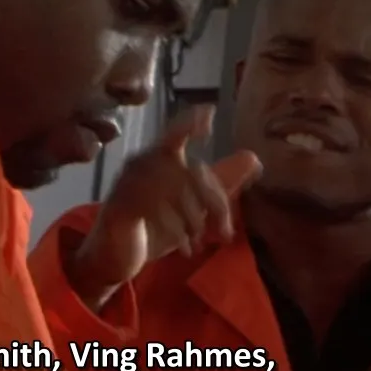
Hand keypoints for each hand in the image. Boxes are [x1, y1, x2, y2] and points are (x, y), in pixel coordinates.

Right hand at [68, 105, 260, 307]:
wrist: (116, 257)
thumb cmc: (155, 226)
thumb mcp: (194, 207)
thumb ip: (221, 184)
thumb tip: (254, 158)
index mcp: (161, 158)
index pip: (177, 133)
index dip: (191, 123)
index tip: (209, 113)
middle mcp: (142, 164)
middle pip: (191, 171)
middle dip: (215, 203)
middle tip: (226, 232)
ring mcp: (127, 183)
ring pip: (175, 192)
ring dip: (194, 222)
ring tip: (199, 243)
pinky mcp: (119, 206)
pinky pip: (154, 210)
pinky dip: (177, 232)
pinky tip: (186, 250)